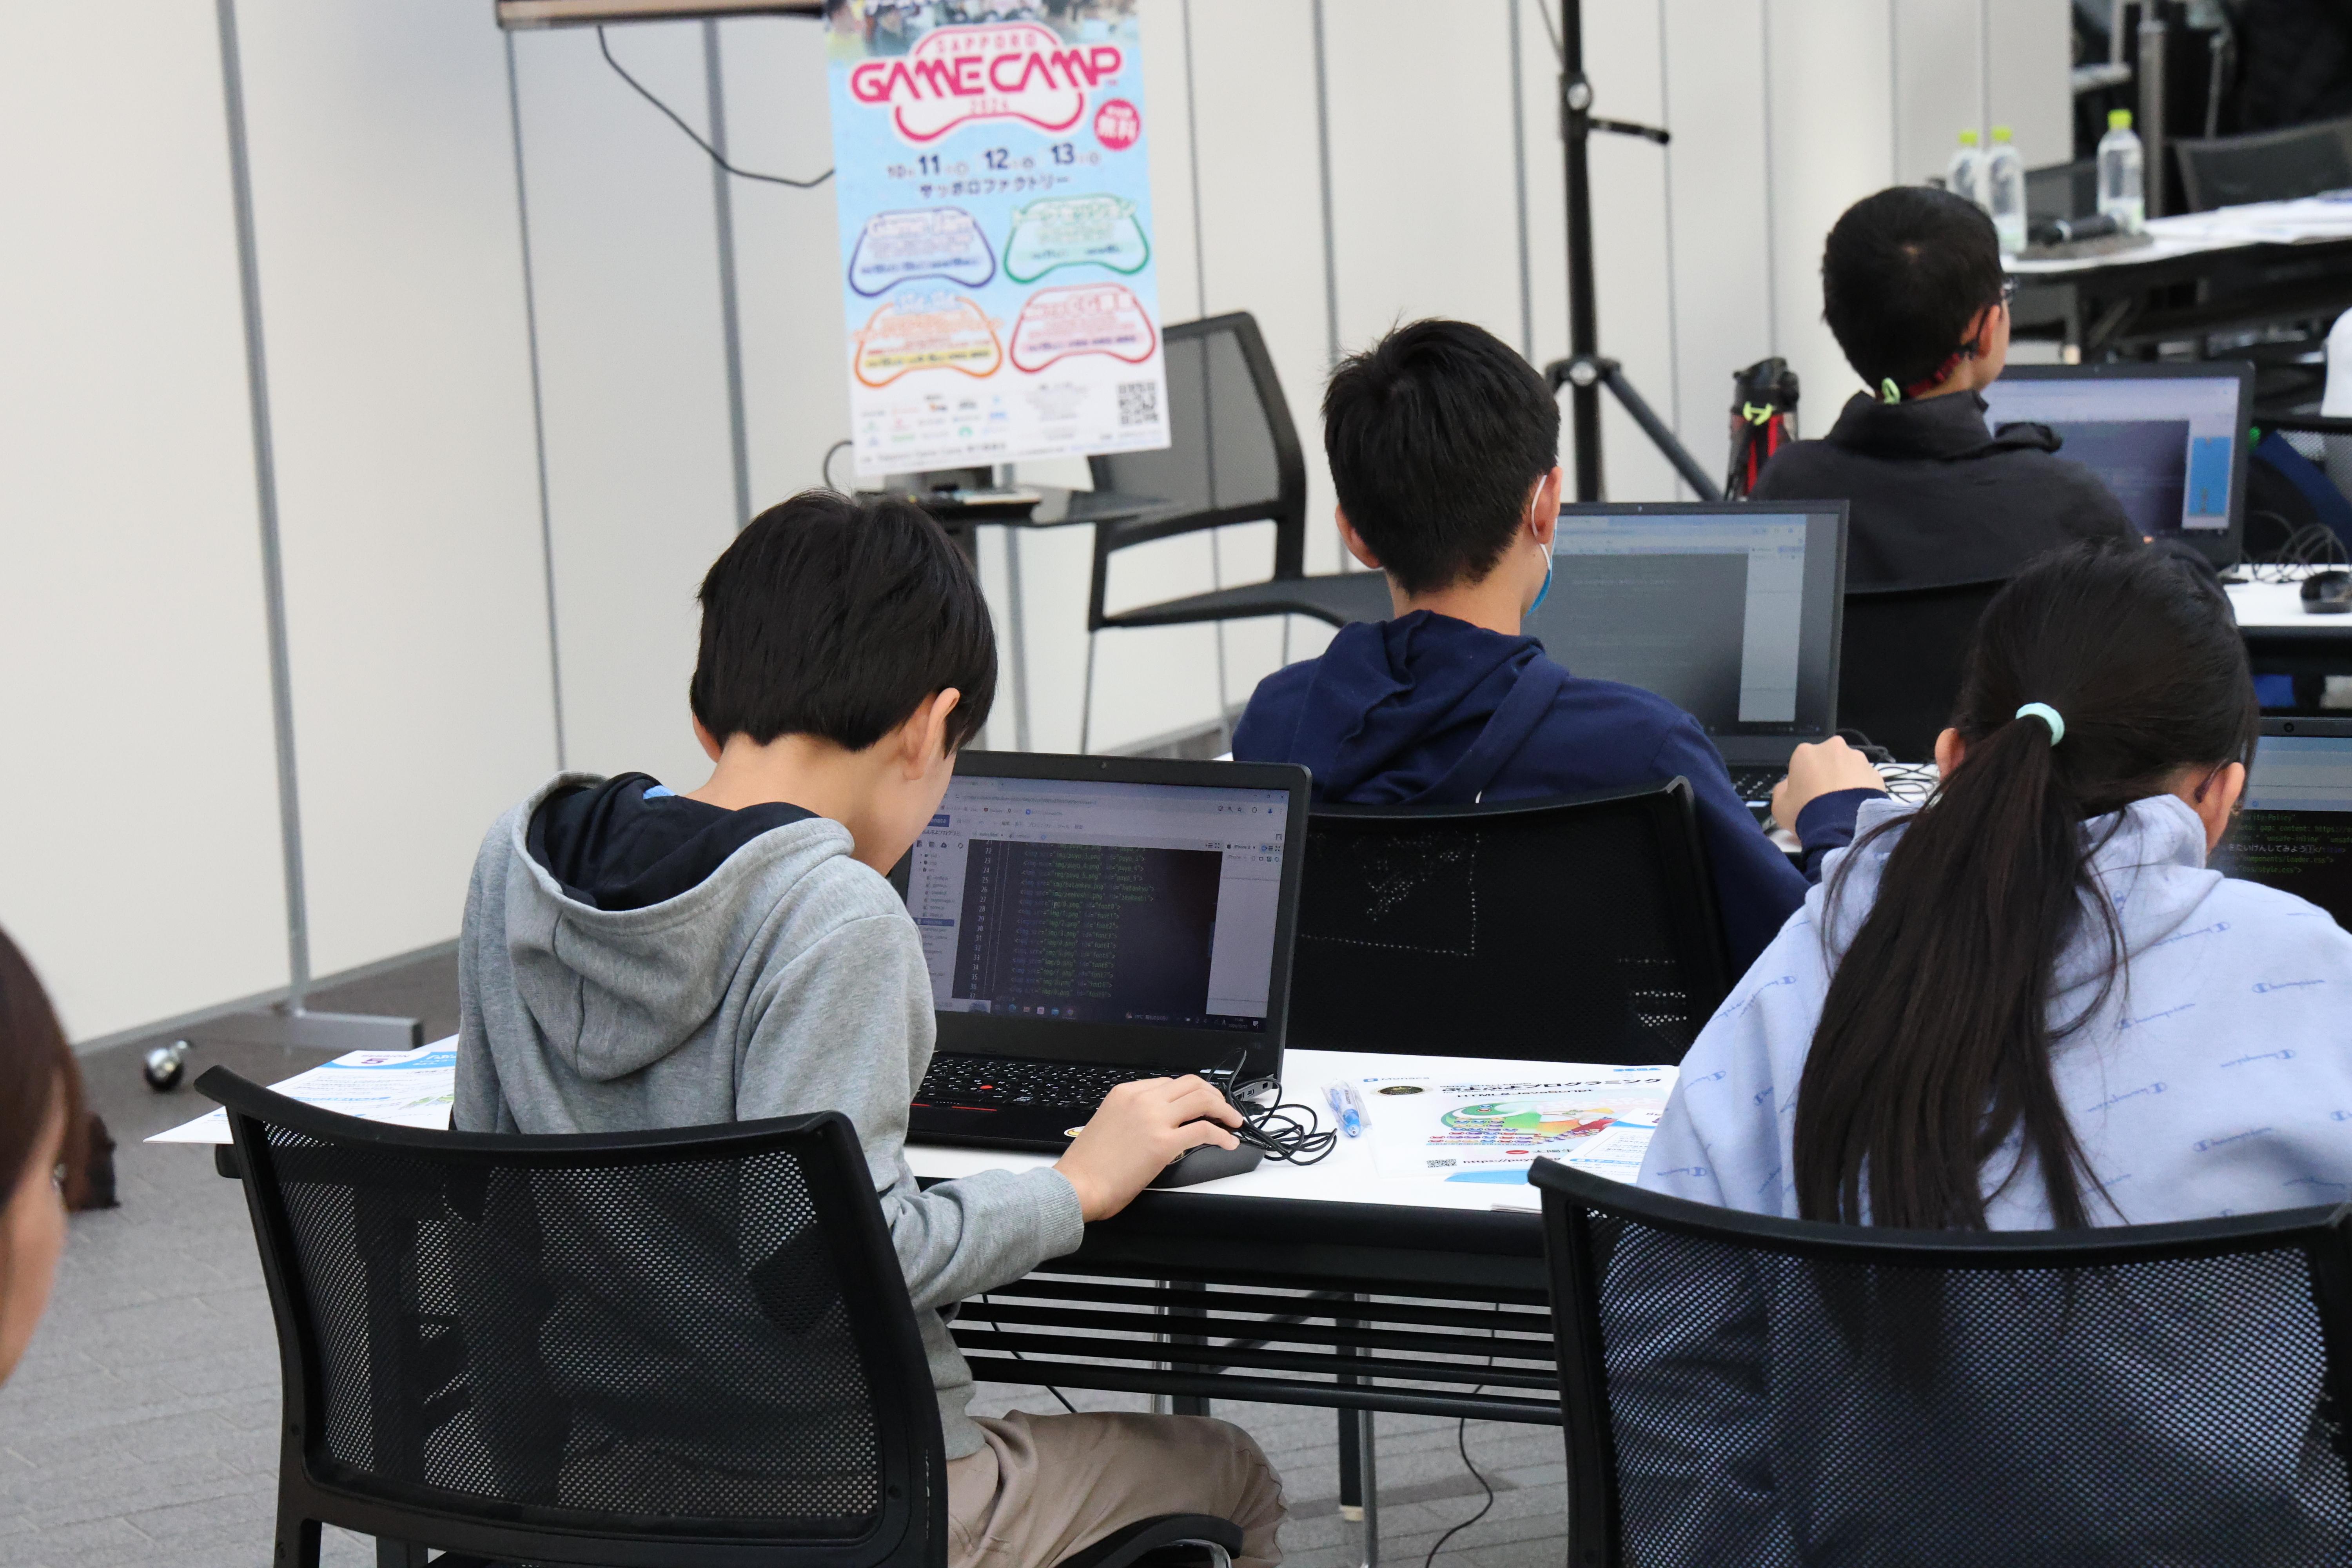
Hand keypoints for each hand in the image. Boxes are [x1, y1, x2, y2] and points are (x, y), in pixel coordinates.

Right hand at [1053, 1076, 1242, 1221]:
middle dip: (1213, 1095)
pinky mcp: (1164, 1143)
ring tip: (1234, 1122)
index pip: (1169, 1082)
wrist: (1078, 1185)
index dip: (1190, 1092)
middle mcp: (1142, 1100)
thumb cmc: (1088, 1164)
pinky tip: (1229, 1142)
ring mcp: (1154, 1119)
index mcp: (1126, 1093)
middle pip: (1191, 1084)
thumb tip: (1159, 1121)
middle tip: (1223, 1108)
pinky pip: (1204, 1130)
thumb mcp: (1109, 1122)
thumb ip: (1133, 1115)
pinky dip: (1223, 1135)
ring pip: (1202, 1100)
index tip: (1201, 1102)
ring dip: (1224, 1110)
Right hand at [1770, 736, 1886, 827]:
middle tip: (1824, 798)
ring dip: (1845, 780)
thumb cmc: (1806, 811)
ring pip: (1848, 767)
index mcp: (1805, 752)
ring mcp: (1857, 759)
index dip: (1802, 779)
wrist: (1843, 825)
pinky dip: (1861, 789)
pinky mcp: (1875, 772)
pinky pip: (1864, 780)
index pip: (1802, 762)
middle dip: (1826, 774)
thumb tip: (1788, 786)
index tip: (1804, 795)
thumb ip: (1781, 790)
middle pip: (1827, 760)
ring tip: (1843, 805)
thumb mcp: (1779, 806)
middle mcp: (1833, 748)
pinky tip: (1855, 806)